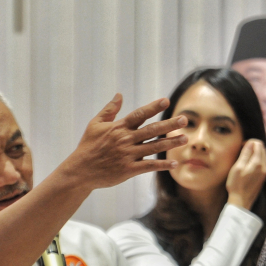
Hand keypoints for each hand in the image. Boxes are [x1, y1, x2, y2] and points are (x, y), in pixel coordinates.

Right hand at [69, 94, 186, 190]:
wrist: (80, 171)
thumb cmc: (88, 146)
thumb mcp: (95, 124)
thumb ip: (109, 110)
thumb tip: (119, 95)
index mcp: (119, 127)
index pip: (139, 114)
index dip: (153, 107)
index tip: (166, 101)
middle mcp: (125, 139)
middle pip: (152, 130)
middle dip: (169, 124)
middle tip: (184, 119)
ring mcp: (128, 155)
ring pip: (154, 147)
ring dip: (171, 143)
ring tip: (185, 138)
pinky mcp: (129, 170)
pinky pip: (149, 166)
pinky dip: (162, 165)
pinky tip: (175, 164)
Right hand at [226, 139, 265, 209]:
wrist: (241, 202)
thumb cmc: (236, 185)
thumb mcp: (238, 168)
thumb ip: (245, 154)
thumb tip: (251, 142)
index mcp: (258, 163)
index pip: (258, 144)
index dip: (249, 142)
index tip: (241, 146)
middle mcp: (264, 166)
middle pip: (262, 149)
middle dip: (253, 146)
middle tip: (242, 150)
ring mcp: (265, 172)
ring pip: (263, 156)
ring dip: (255, 153)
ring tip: (244, 158)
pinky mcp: (263, 177)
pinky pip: (262, 163)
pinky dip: (256, 160)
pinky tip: (248, 165)